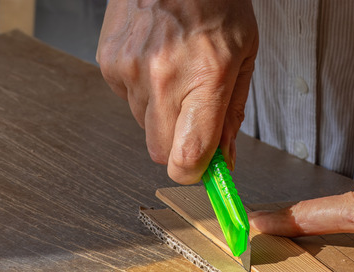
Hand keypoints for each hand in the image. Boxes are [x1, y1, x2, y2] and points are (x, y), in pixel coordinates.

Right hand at [96, 0, 257, 182]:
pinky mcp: (109, 62)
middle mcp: (164, 77)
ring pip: (143, 126)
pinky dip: (141, 89)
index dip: (195, 172)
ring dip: (160, 112)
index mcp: (207, 76)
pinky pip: (125, 99)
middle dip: (179, 144)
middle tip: (194, 117)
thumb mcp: (244, 56)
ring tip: (176, 72)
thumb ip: (231, 115)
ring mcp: (131, 70)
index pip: (188, 156)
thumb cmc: (215, 0)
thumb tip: (223, 160)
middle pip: (161, 152)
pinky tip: (156, 59)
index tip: (203, 170)